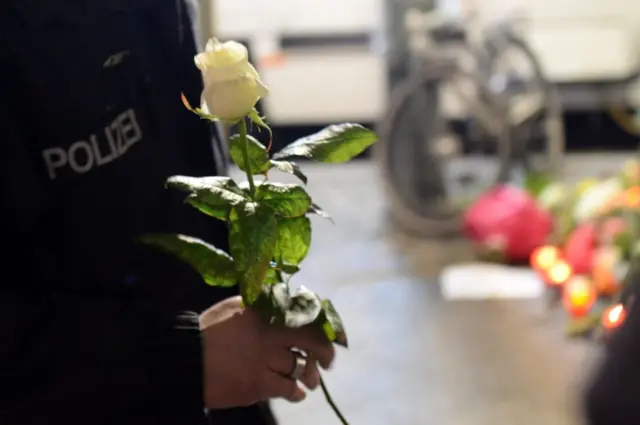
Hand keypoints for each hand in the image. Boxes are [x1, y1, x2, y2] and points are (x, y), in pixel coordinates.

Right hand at [199, 296, 335, 408]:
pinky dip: (296, 392)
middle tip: (329, 360)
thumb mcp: (236, 307)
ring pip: (301, 366)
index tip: (333, 333)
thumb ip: (264, 304)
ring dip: (310, 375)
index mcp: (264, 308)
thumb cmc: (209, 331)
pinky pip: (288, 389)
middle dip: (325, 351)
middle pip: (310, 339)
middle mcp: (268, 330)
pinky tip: (297, 393)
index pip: (305, 311)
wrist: (184, 359)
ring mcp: (264, 358)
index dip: (324, 323)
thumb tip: (291, 302)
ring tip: (312, 381)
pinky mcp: (258, 383)